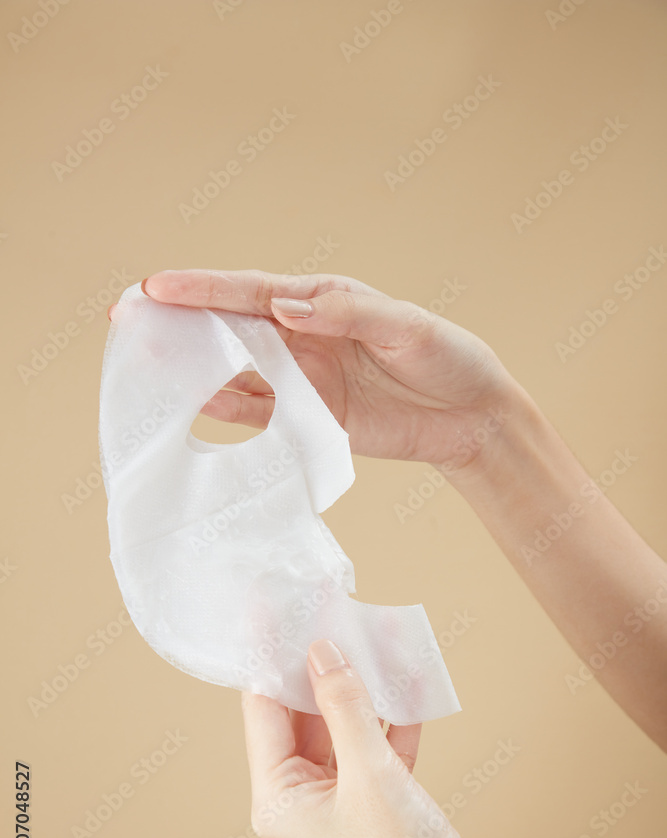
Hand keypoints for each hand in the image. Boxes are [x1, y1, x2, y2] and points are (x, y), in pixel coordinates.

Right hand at [115, 269, 519, 471]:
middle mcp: (302, 337)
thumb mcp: (404, 325)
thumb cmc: (447, 357)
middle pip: (229, 325)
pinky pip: (259, 413)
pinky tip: (195, 406)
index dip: (202, 289)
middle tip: (128, 317)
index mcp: (322, 301)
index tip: (156, 287)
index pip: (251, 291)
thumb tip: (286, 309)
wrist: (473, 417)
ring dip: (193, 366)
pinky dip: (227, 409)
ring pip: (235, 369)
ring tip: (146, 364)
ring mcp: (303, 380)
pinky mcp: (311, 420)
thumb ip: (346, 315)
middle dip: (179, 320)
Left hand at [241, 637, 515, 837]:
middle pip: (302, 713)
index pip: (264, 711)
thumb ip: (343, 707)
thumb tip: (321, 651)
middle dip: (321, 665)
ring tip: (372, 637)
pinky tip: (407, 679)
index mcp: (278, 801)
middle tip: (330, 614)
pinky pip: (376, 743)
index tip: (274, 612)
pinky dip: (391, 714)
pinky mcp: (379, 800)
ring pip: (343, 724)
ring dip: (362, 686)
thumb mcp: (371, 774)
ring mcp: (341, 799)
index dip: (272, 657)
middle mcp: (302, 800)